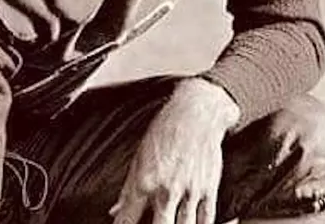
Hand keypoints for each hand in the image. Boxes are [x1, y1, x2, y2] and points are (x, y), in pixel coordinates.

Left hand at [110, 78, 239, 223]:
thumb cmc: (165, 130)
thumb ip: (127, 189)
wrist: (196, 112)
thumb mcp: (139, 156)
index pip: (127, 220)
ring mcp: (189, 192)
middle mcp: (165, 191)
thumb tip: (116, 211)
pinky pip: (207, 221)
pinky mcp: (209, 190)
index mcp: (143, 182)